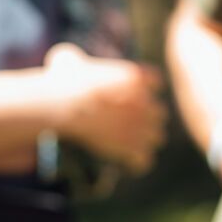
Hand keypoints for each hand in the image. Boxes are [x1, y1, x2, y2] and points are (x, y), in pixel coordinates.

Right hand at [43, 44, 166, 173]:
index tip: (130, 95)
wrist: (62, 105)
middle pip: (160, 113)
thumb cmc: (61, 80)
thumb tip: (66, 59)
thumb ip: (74, 58)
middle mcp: (145, 102)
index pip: (156, 82)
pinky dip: (136, 163)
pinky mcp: (133, 149)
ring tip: (127, 146)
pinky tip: (124, 162)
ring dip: (144, 141)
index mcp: (135, 78)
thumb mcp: (66, 59)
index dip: (145, 90)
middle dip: (146, 119)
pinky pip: (144, 161)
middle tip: (127, 125)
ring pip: (157, 137)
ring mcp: (142, 126)